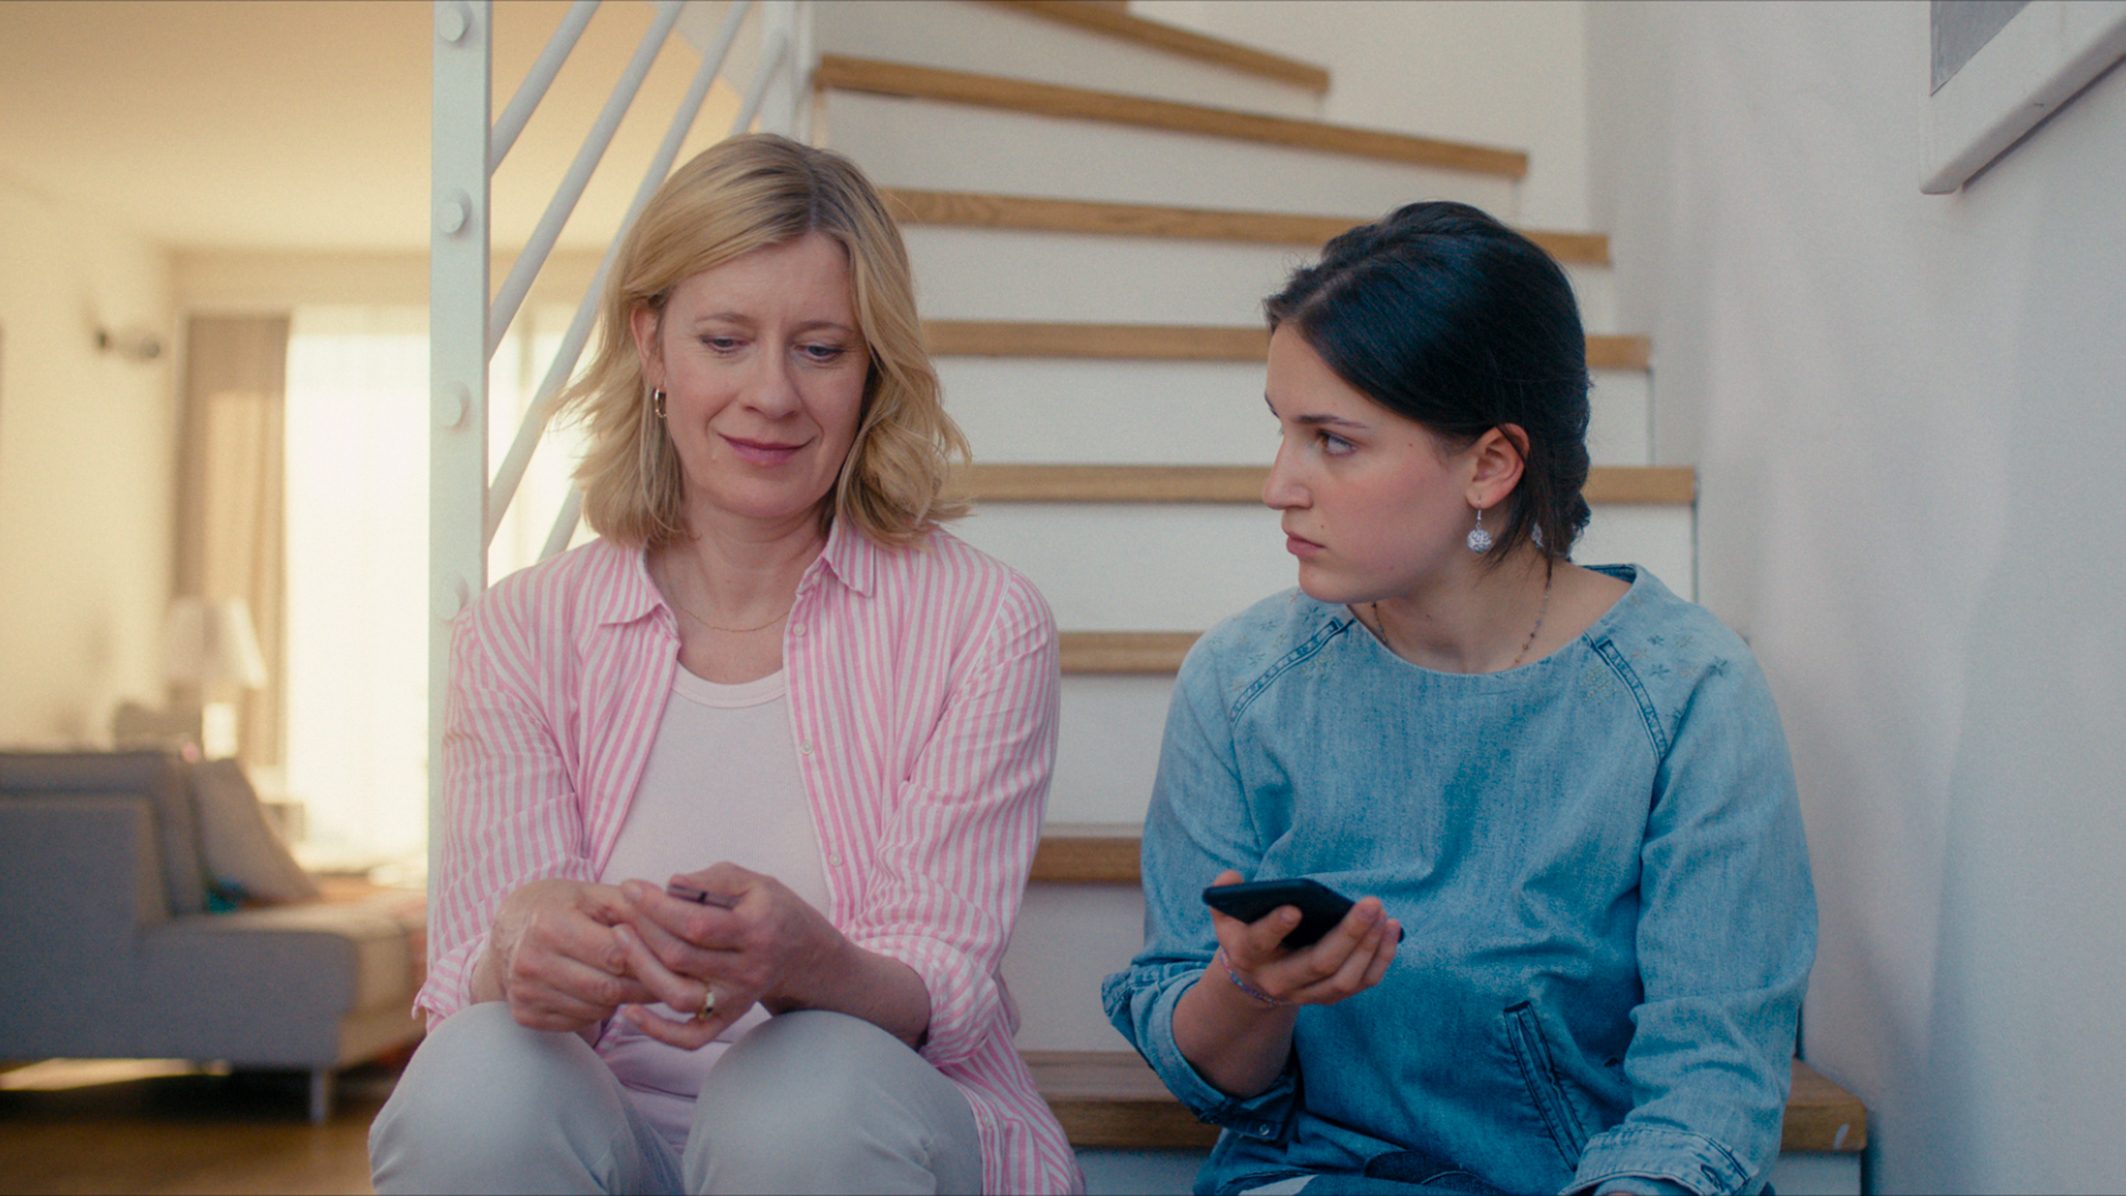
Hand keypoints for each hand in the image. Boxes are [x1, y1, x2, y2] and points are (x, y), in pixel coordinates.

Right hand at [475, 878, 656, 1032]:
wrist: (508, 932)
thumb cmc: (560, 907)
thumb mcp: (593, 894)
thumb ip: (633, 905)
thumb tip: (675, 919)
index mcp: (549, 924)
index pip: (615, 954)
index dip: (650, 959)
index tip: (674, 961)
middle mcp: (531, 962)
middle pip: (607, 988)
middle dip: (644, 986)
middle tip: (669, 980)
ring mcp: (525, 993)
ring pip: (597, 1010)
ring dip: (623, 1000)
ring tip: (635, 982)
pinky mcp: (525, 1015)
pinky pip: (579, 1022)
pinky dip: (599, 1010)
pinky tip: (603, 992)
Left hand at [612, 863, 850, 1049]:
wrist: (804, 954)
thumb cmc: (773, 911)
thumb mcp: (755, 882)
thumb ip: (714, 880)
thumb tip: (671, 884)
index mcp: (756, 930)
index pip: (697, 923)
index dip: (658, 906)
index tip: (632, 887)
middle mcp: (747, 970)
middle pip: (681, 957)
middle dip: (643, 930)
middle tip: (622, 909)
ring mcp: (736, 999)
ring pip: (678, 996)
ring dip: (642, 969)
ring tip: (621, 940)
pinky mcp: (727, 1019)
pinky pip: (690, 1038)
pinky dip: (658, 1031)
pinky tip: (631, 1011)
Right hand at [1206, 869, 1399, 1009]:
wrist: (1256, 978)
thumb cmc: (1246, 933)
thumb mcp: (1226, 916)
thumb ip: (1223, 895)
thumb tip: (1231, 878)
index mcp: (1247, 955)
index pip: (1259, 943)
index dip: (1274, 927)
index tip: (1294, 907)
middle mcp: (1277, 981)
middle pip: (1317, 964)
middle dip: (1348, 934)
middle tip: (1370, 903)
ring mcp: (1306, 994)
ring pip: (1344, 979)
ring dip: (1369, 948)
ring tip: (1384, 915)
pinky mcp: (1330, 996)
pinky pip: (1362, 983)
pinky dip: (1381, 958)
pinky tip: (1391, 929)